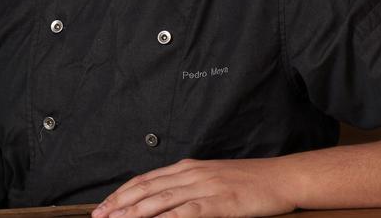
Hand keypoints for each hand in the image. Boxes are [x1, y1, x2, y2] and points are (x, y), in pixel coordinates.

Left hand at [92, 158, 296, 217]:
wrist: (281, 178)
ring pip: (161, 200)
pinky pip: (188, 211)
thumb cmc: (249, 181)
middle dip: (119, 204)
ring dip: (135, 212)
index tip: (104, 206)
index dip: (122, 193)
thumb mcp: (212, 178)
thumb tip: (163, 201)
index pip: (145, 180)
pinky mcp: (219, 202)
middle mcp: (191, 174)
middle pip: (147, 189)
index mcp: (187, 167)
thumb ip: (188, 186)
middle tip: (99, 216)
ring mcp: (205, 187)